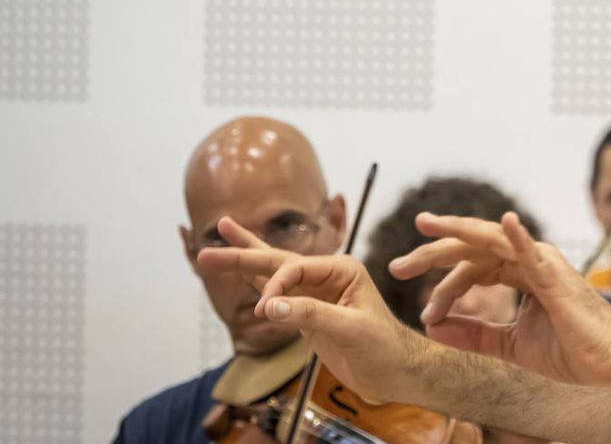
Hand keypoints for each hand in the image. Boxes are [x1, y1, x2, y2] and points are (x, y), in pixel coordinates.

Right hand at [197, 234, 422, 404]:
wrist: (395, 372)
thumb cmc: (384, 346)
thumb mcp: (351, 328)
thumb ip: (311, 315)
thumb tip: (270, 307)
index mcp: (343, 269)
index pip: (296, 267)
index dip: (276, 286)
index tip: (268, 310)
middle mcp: (327, 276)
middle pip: (277, 261)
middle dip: (243, 253)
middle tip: (209, 243)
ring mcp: (315, 295)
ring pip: (273, 275)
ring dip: (244, 264)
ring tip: (213, 249)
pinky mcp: (308, 314)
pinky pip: (278, 297)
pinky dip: (256, 286)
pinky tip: (241, 275)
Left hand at [388, 211, 610, 387]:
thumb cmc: (574, 349)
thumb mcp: (510, 344)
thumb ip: (475, 332)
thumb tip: (434, 326)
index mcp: (520, 274)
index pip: (473, 266)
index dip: (443, 282)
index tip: (421, 304)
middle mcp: (529, 260)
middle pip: (473, 248)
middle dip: (434, 252)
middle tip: (399, 265)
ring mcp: (543, 262)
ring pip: (491, 240)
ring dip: (456, 233)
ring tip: (425, 227)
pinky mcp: (556, 275)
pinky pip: (531, 251)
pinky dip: (517, 235)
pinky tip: (503, 222)